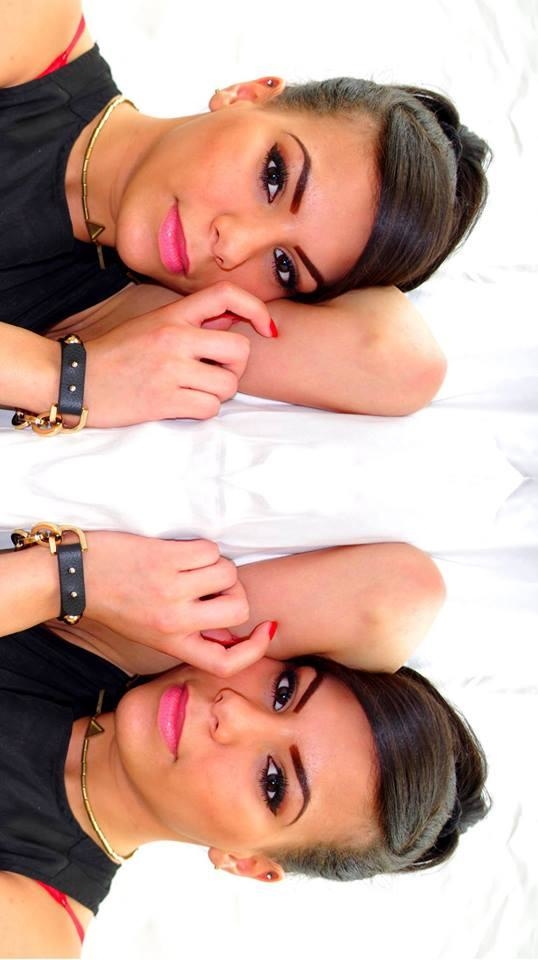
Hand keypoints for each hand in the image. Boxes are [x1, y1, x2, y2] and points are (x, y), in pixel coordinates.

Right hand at [84, 283, 275, 425]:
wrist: (74, 380)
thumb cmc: (116, 354)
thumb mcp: (152, 326)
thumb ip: (192, 323)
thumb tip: (233, 321)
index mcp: (172, 314)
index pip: (227, 295)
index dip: (257, 310)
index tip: (267, 329)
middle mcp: (174, 337)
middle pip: (240, 350)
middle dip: (235, 367)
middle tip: (215, 372)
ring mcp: (170, 369)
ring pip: (228, 385)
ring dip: (217, 393)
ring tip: (192, 389)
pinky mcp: (165, 401)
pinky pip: (210, 408)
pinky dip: (202, 410)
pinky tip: (182, 404)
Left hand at [84, 533, 273, 673]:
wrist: (75, 577)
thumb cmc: (115, 602)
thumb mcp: (150, 633)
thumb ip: (188, 633)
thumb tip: (229, 627)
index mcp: (172, 643)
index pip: (225, 663)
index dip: (255, 650)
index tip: (265, 630)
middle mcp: (175, 620)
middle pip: (238, 610)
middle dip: (236, 593)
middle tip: (217, 586)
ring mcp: (171, 589)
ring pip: (228, 573)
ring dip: (218, 565)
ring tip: (193, 566)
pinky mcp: (166, 559)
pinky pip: (210, 550)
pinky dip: (204, 548)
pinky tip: (182, 552)